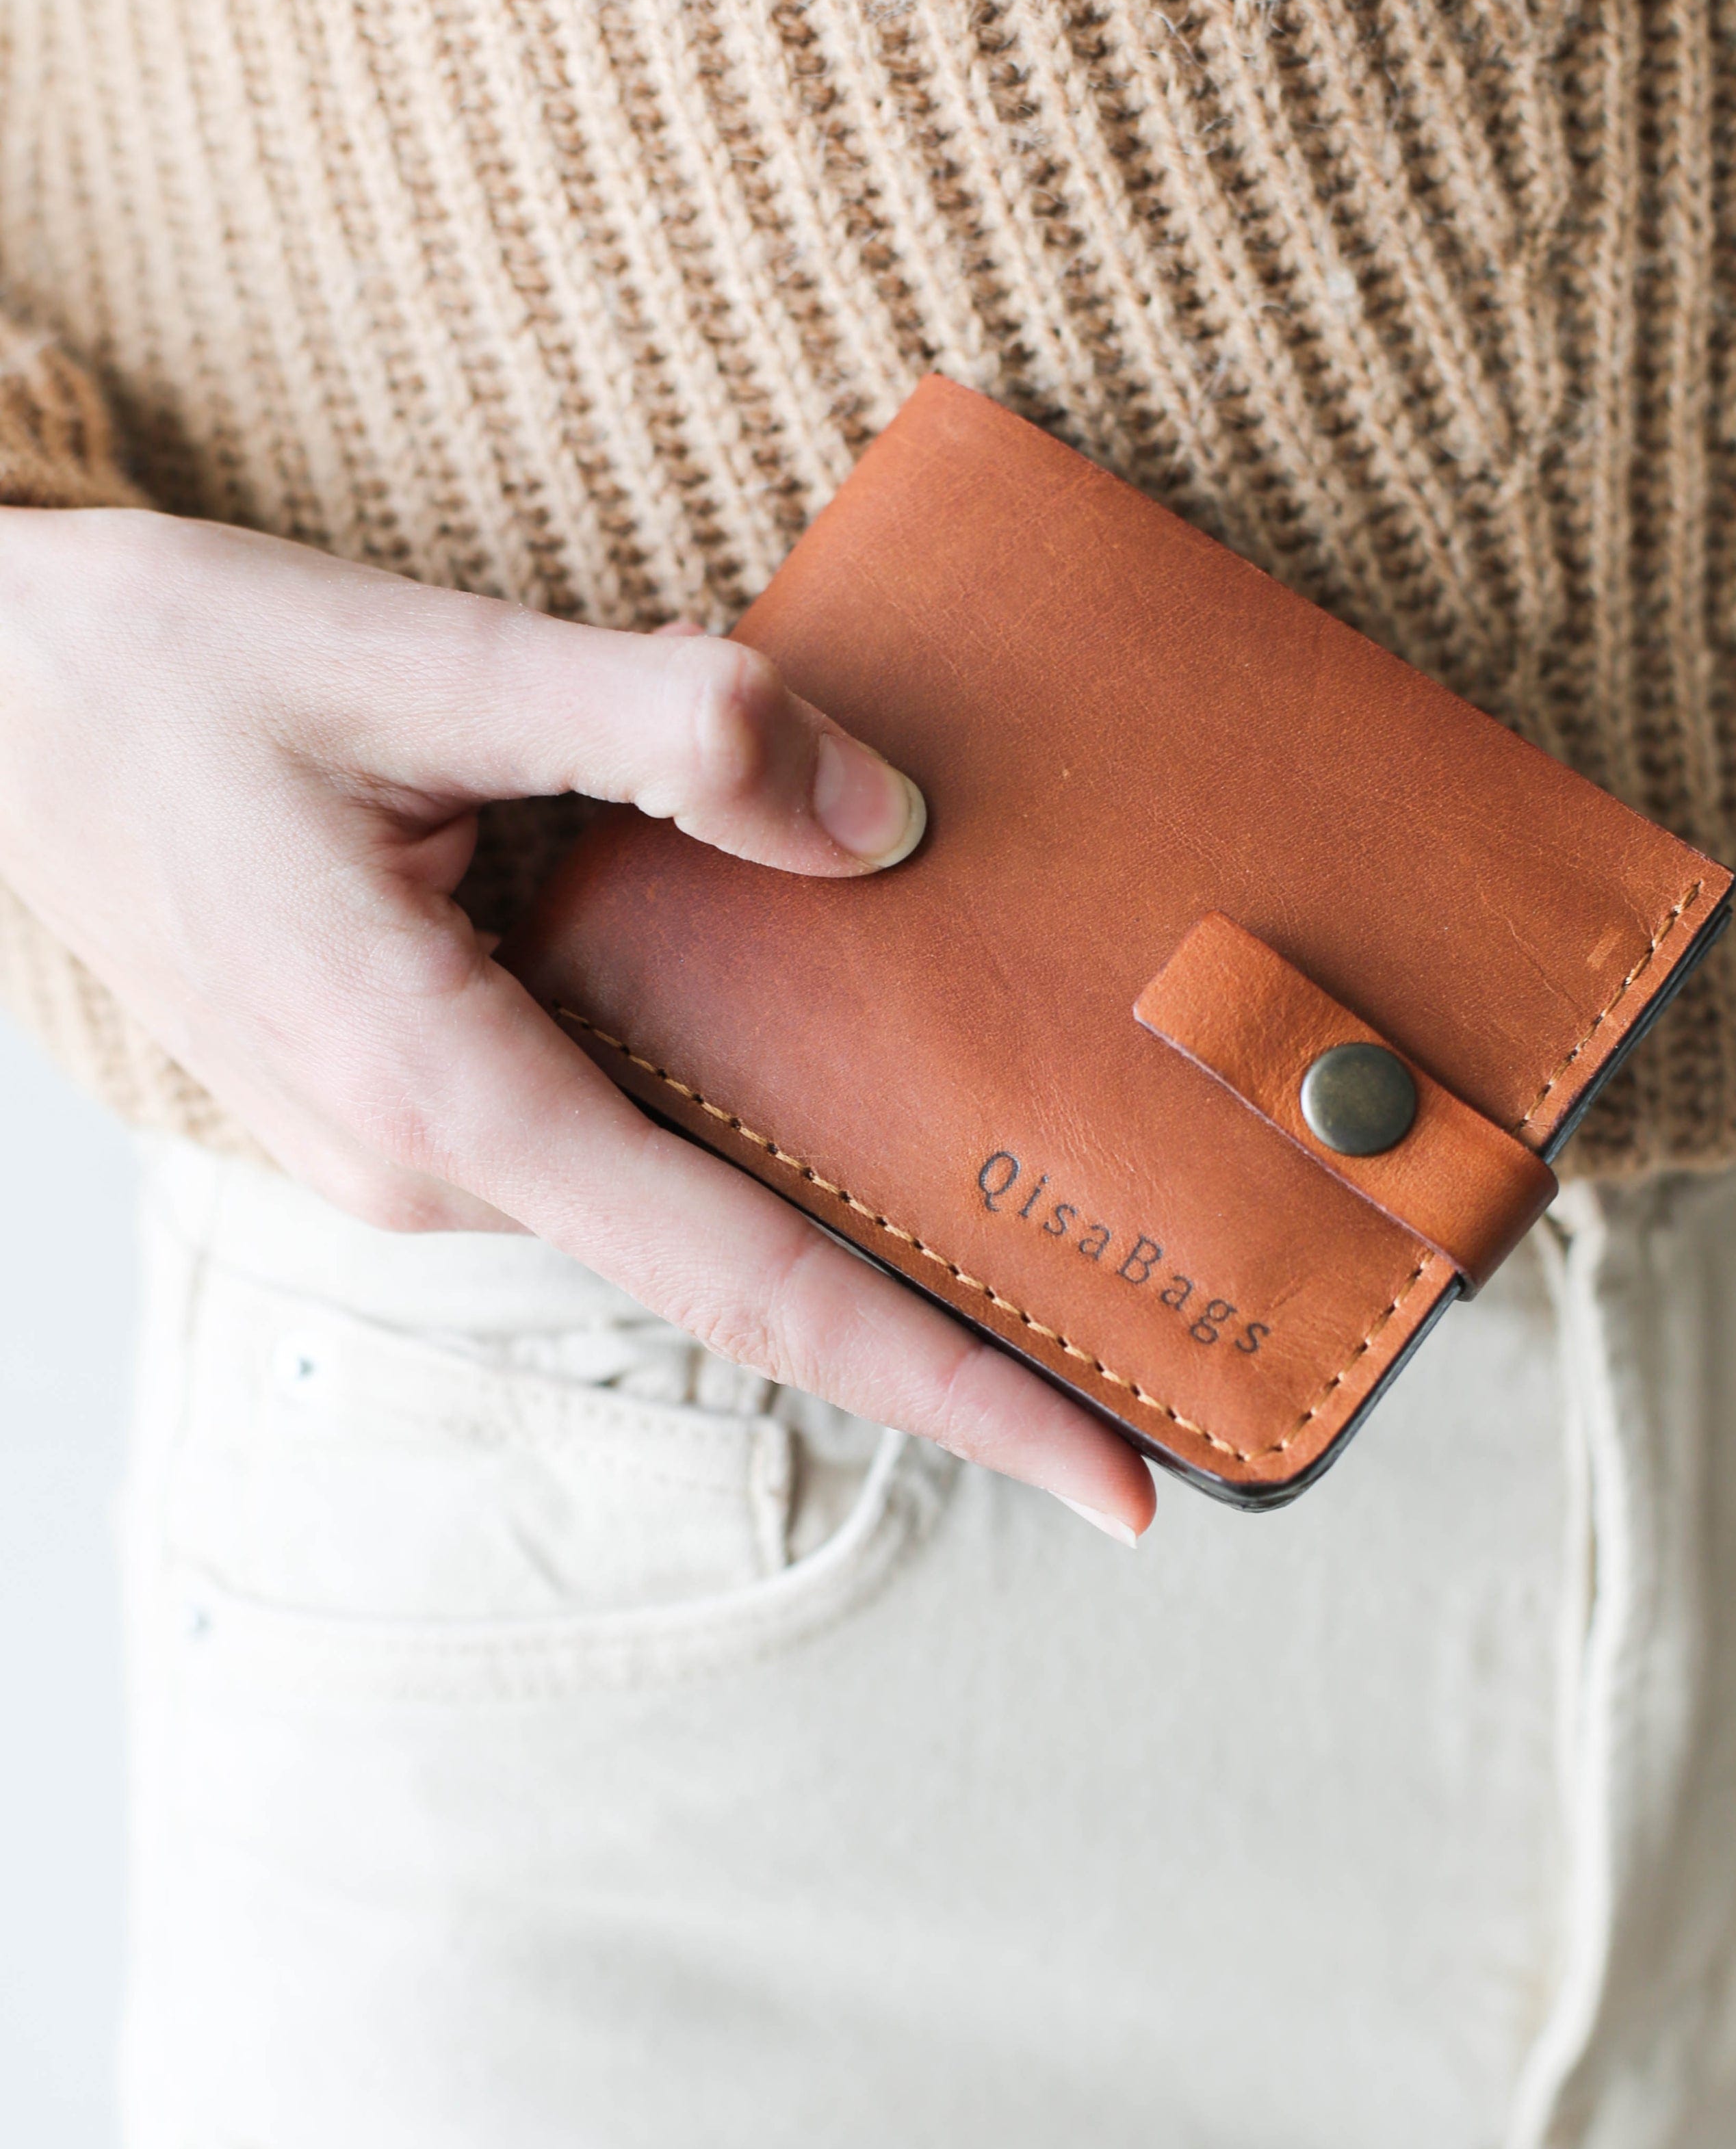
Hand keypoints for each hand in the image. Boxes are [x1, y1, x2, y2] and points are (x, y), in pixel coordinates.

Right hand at [0, 509, 1154, 1537]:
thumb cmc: (177, 672)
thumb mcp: (426, 660)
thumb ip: (667, 730)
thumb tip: (879, 821)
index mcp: (443, 1091)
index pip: (755, 1284)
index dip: (953, 1389)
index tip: (1120, 1488)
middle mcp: (429, 1166)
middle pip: (737, 1269)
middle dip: (936, 1323)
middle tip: (1145, 1353)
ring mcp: (410, 1153)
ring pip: (671, 1195)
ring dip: (829, 1196)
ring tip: (1021, 1199)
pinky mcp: (406, 1107)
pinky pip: (608, 1138)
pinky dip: (728, 1125)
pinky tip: (811, 1053)